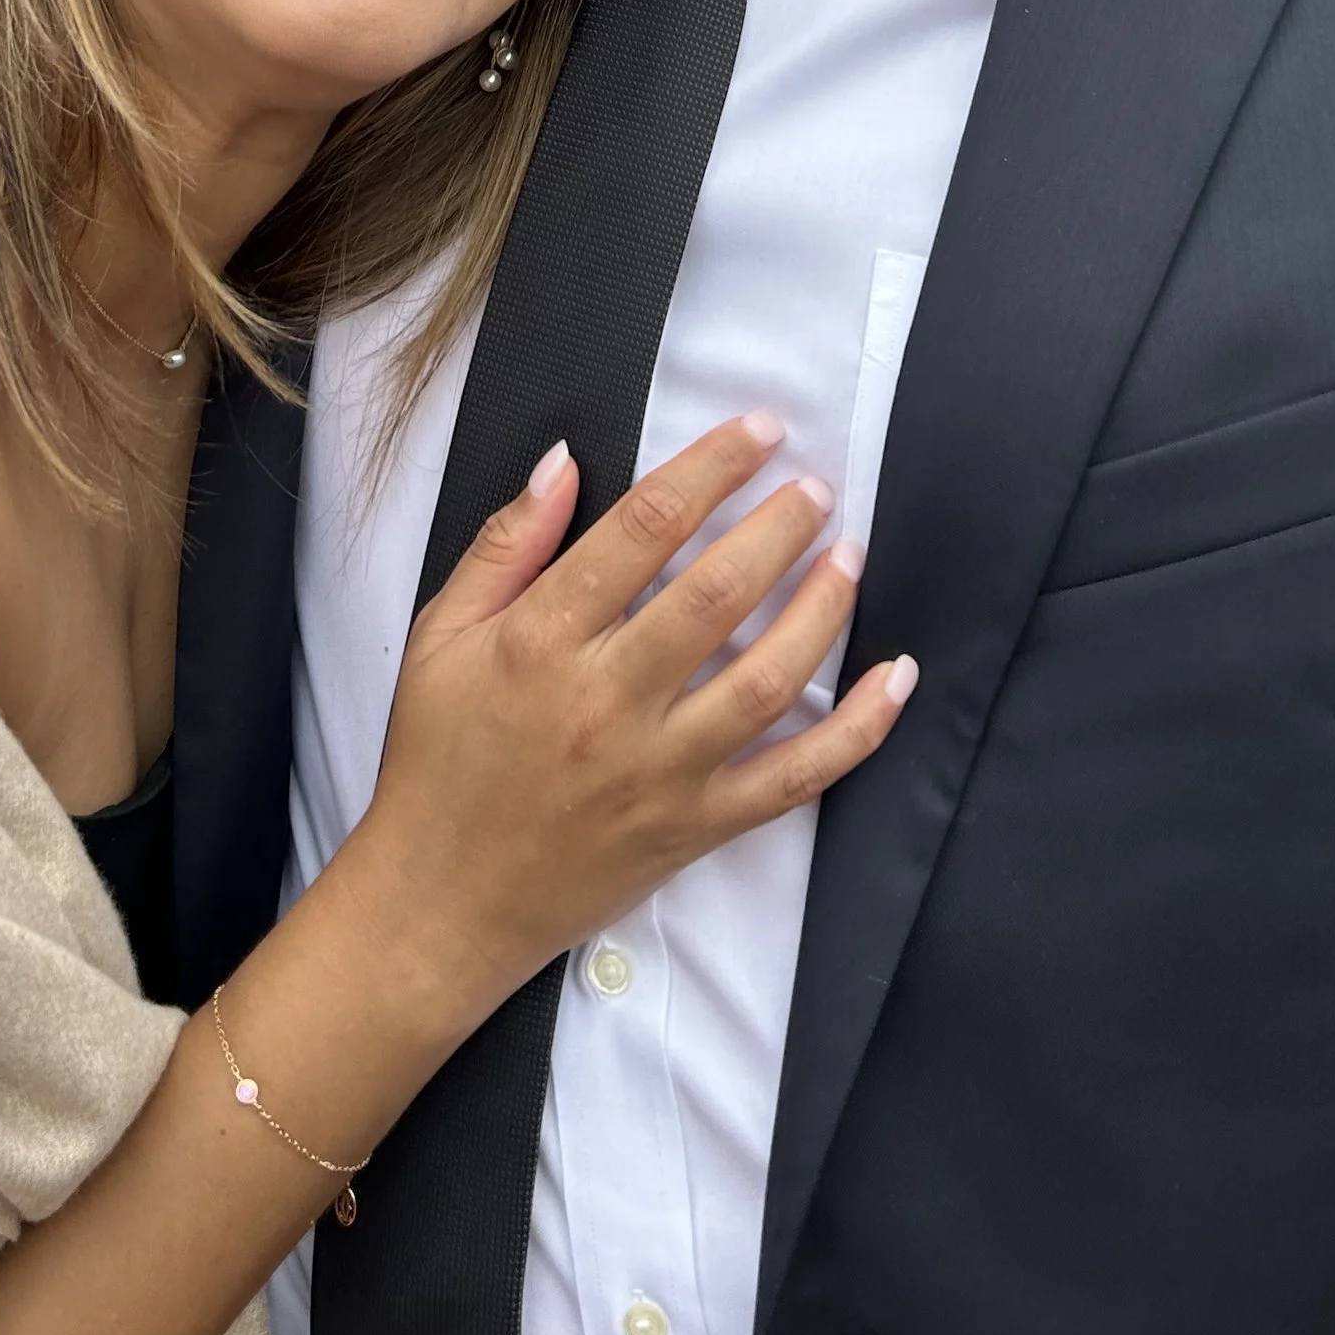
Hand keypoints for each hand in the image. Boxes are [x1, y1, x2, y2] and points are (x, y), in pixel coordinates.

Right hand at [346, 415, 911, 1029]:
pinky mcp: (697, 827)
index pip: (642, 529)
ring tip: (850, 554)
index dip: (711, 467)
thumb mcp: (441, 636)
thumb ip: (507, 544)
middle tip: (816, 487)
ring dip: (821, 609)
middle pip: (717, 594)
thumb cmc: (439, 761)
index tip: (758, 432)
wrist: (440, 902)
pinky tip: (895, 679)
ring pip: (767, 679)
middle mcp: (609, 701)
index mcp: (542, 642)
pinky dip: (857, 729)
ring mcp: (661, 770)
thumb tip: (564, 460)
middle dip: (779, 527)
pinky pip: (794, 777)